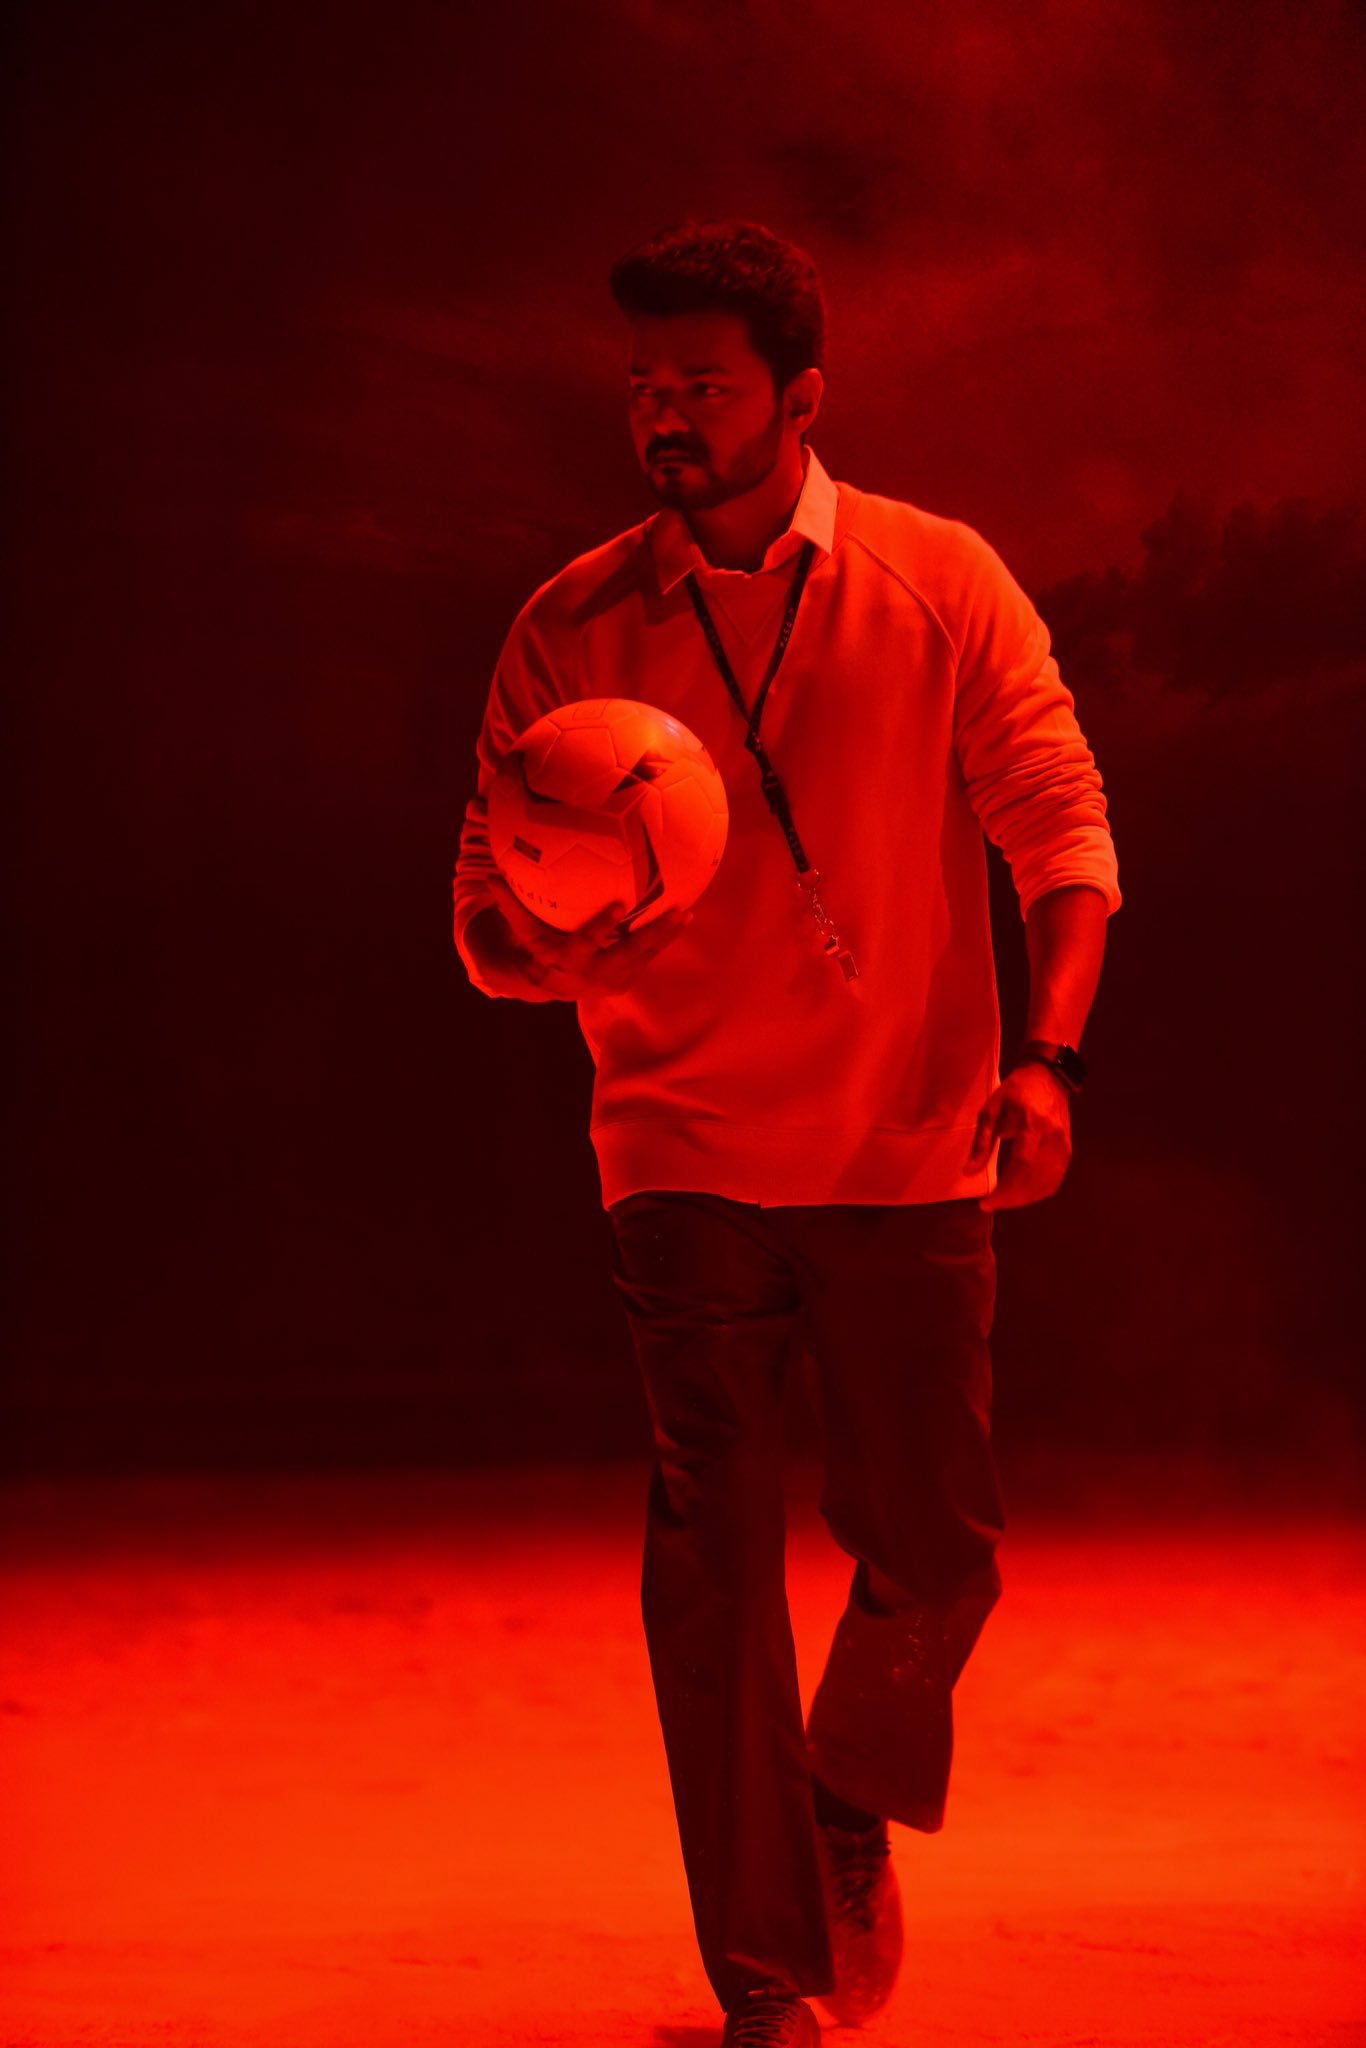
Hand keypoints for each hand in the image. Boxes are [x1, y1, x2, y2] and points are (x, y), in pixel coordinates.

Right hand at [477, 869, 693, 999]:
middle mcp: (594, 973)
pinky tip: (683, 916)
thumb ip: (511, 905)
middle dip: (650, 935)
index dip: (604, 926)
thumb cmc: (540, 948)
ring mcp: (614, 979)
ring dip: (666, 935)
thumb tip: (490, 877)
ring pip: (644, 956)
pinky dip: (666, 938)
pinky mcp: (628, 979)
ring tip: (686, 912)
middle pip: (627, 954)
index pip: (587, 942)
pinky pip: (649, 956)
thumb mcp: (526, 931)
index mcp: (569, 960)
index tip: (621, 903)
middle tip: (673, 912)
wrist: (555, 984)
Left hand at [967, 1062, 1072, 1210]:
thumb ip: (982, 1142)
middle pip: (1034, 1179)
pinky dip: (1039, 1192)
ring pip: (1046, 1183)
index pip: (1021, 1166)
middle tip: (990, 1203)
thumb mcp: (991, 1110)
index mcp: (1033, 1125)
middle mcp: (1053, 1138)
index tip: (987, 1202)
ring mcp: (1064, 1146)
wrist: (1048, 1078)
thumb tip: (968, 1171)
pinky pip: (1055, 1179)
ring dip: (1024, 1198)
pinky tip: (1023, 1194)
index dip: (1005, 1190)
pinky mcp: (1068, 1151)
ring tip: (1003, 1200)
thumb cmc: (1016, 1090)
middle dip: (1011, 1198)